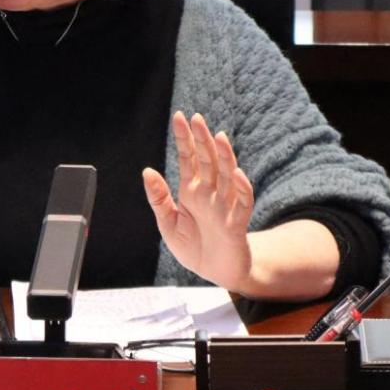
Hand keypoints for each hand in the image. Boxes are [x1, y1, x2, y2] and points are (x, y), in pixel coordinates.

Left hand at [142, 111, 254, 291]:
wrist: (215, 273)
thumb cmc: (193, 246)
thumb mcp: (169, 224)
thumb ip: (159, 198)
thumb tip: (147, 170)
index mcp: (192, 191)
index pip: (188, 159)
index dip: (184, 139)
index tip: (180, 117)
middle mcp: (210, 193)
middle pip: (208, 161)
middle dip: (202, 140)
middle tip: (196, 118)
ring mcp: (224, 206)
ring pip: (227, 176)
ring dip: (225, 157)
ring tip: (219, 137)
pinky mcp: (236, 223)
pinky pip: (242, 204)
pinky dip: (242, 189)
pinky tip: (238, 174)